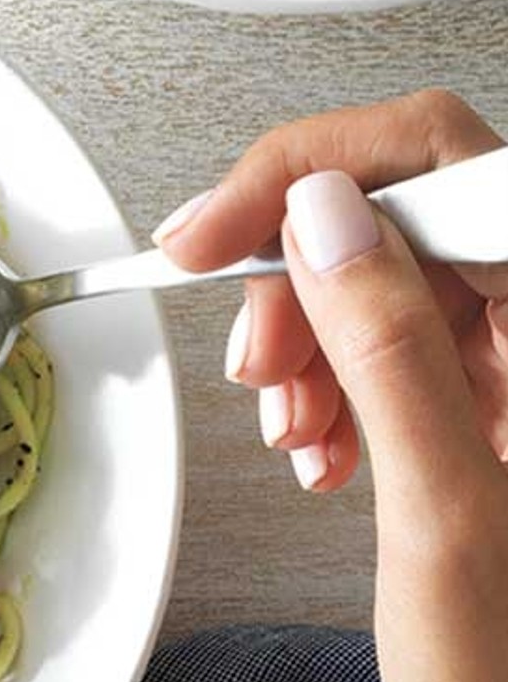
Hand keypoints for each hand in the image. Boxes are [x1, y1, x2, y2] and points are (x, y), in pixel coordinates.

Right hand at [155, 90, 507, 681]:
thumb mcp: (443, 518)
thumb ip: (391, 348)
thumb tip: (318, 214)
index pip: (436, 163)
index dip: (304, 177)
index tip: (203, 236)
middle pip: (402, 215)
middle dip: (297, 274)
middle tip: (250, 362)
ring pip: (384, 278)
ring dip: (307, 333)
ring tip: (286, 421)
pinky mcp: (489, 404)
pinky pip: (390, 344)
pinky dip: (330, 379)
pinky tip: (316, 442)